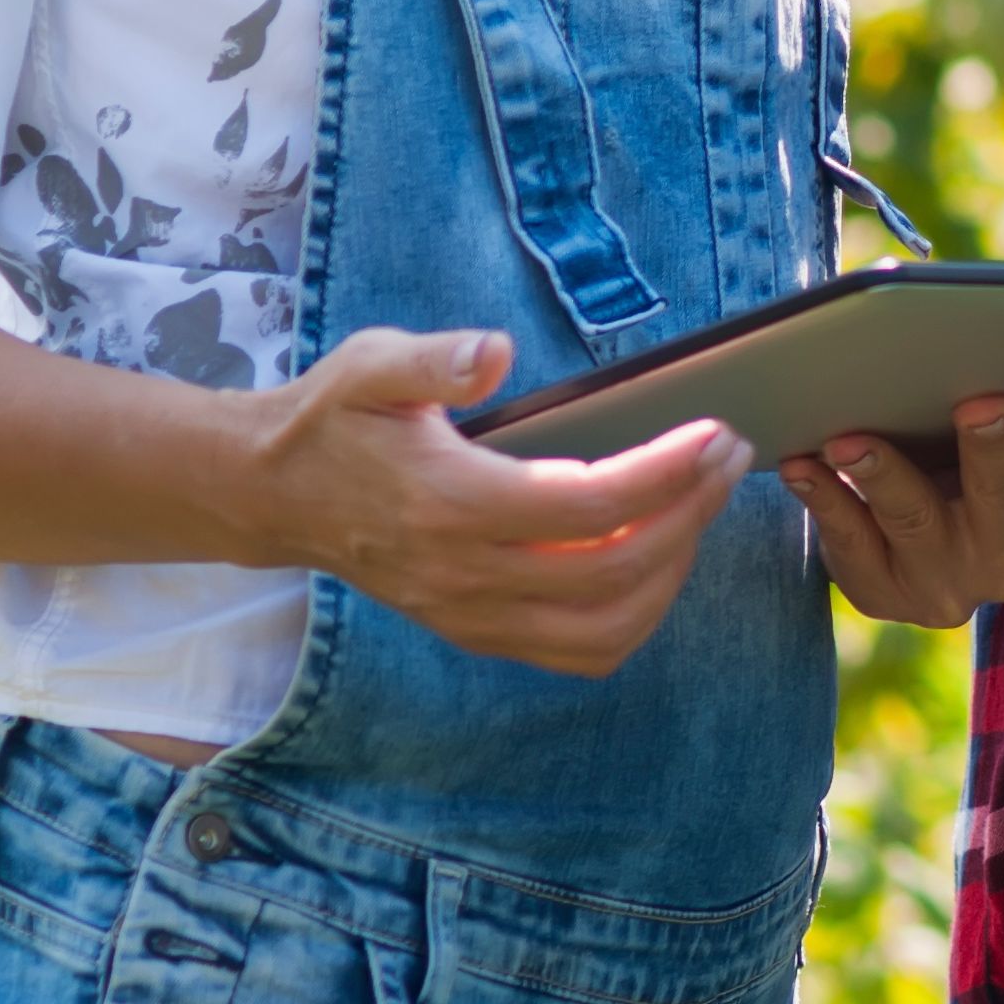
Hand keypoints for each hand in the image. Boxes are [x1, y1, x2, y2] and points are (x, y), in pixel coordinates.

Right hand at [227, 325, 745, 678]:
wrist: (273, 494)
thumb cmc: (334, 420)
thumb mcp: (368, 365)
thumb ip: (432, 359)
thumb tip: (495, 353)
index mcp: (448, 504)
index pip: (585, 507)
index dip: (662, 474)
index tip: (715, 432)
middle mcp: (463, 575)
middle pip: (612, 572)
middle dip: (689, 514)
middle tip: (729, 456)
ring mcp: (470, 615)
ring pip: (604, 630)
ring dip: (672, 572)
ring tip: (701, 504)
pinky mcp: (477, 631)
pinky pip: (578, 651)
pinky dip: (635, 615)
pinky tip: (656, 557)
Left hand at [783, 370, 1003, 626]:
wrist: (933, 540)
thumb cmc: (988, 452)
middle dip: (993, 451)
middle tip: (981, 400)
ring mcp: (948, 585)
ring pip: (916, 526)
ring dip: (883, 478)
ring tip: (848, 436)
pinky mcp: (884, 595)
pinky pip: (848, 550)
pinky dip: (822, 504)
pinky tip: (798, 462)